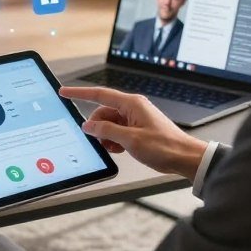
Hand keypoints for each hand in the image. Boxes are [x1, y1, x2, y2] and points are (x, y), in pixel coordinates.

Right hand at [59, 86, 207, 180]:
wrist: (186, 158)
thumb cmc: (165, 147)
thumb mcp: (130, 140)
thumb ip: (106, 131)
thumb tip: (88, 126)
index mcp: (131, 104)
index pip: (99, 94)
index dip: (79, 93)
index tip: (64, 92)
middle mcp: (133, 108)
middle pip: (103, 113)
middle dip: (97, 127)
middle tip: (98, 141)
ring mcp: (136, 118)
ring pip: (110, 124)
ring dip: (106, 136)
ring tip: (114, 148)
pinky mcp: (139, 129)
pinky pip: (118, 131)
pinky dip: (115, 140)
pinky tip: (120, 150)